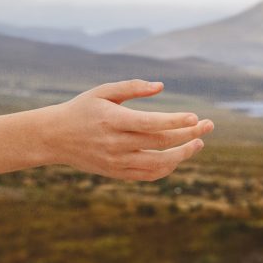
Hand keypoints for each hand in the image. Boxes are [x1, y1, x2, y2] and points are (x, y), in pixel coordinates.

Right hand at [43, 79, 212, 180]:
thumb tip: (161, 86)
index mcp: (113, 120)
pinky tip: (178, 157)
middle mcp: (116, 143)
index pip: (151, 123)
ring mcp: (116, 161)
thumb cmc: (82, 109)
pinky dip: (166, 169)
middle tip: (209, 126)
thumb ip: (132, 87)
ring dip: (182, 155)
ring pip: (157, 163)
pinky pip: (147, 175)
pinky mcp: (116, 173)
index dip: (175, 122)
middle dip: (188, 135)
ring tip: (198, 143)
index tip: (195, 117)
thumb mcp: (103, 91)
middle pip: (160, 142)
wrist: (54, 137)